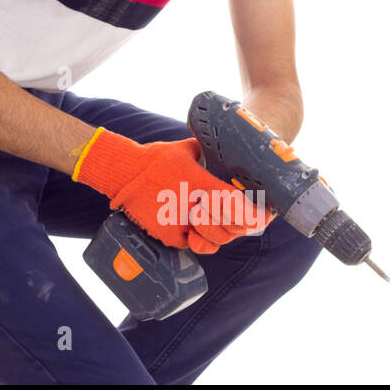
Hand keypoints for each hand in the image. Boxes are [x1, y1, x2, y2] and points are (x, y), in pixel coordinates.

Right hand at [73, 129, 270, 252]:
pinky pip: (191, 243)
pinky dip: (195, 238)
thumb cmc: (154, 159)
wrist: (124, 173)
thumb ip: (204, 150)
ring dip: (216, 233)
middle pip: (229, 229)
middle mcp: (195, 207)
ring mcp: (182, 224)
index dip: (255, 213)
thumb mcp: (185, 149)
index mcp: (202, 185)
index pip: (238, 205)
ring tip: (214, 223)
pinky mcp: (169, 235)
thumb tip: (219, 146)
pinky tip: (193, 226)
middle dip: (237, 226)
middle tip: (242, 221)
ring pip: (212, 240)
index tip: (265, 215)